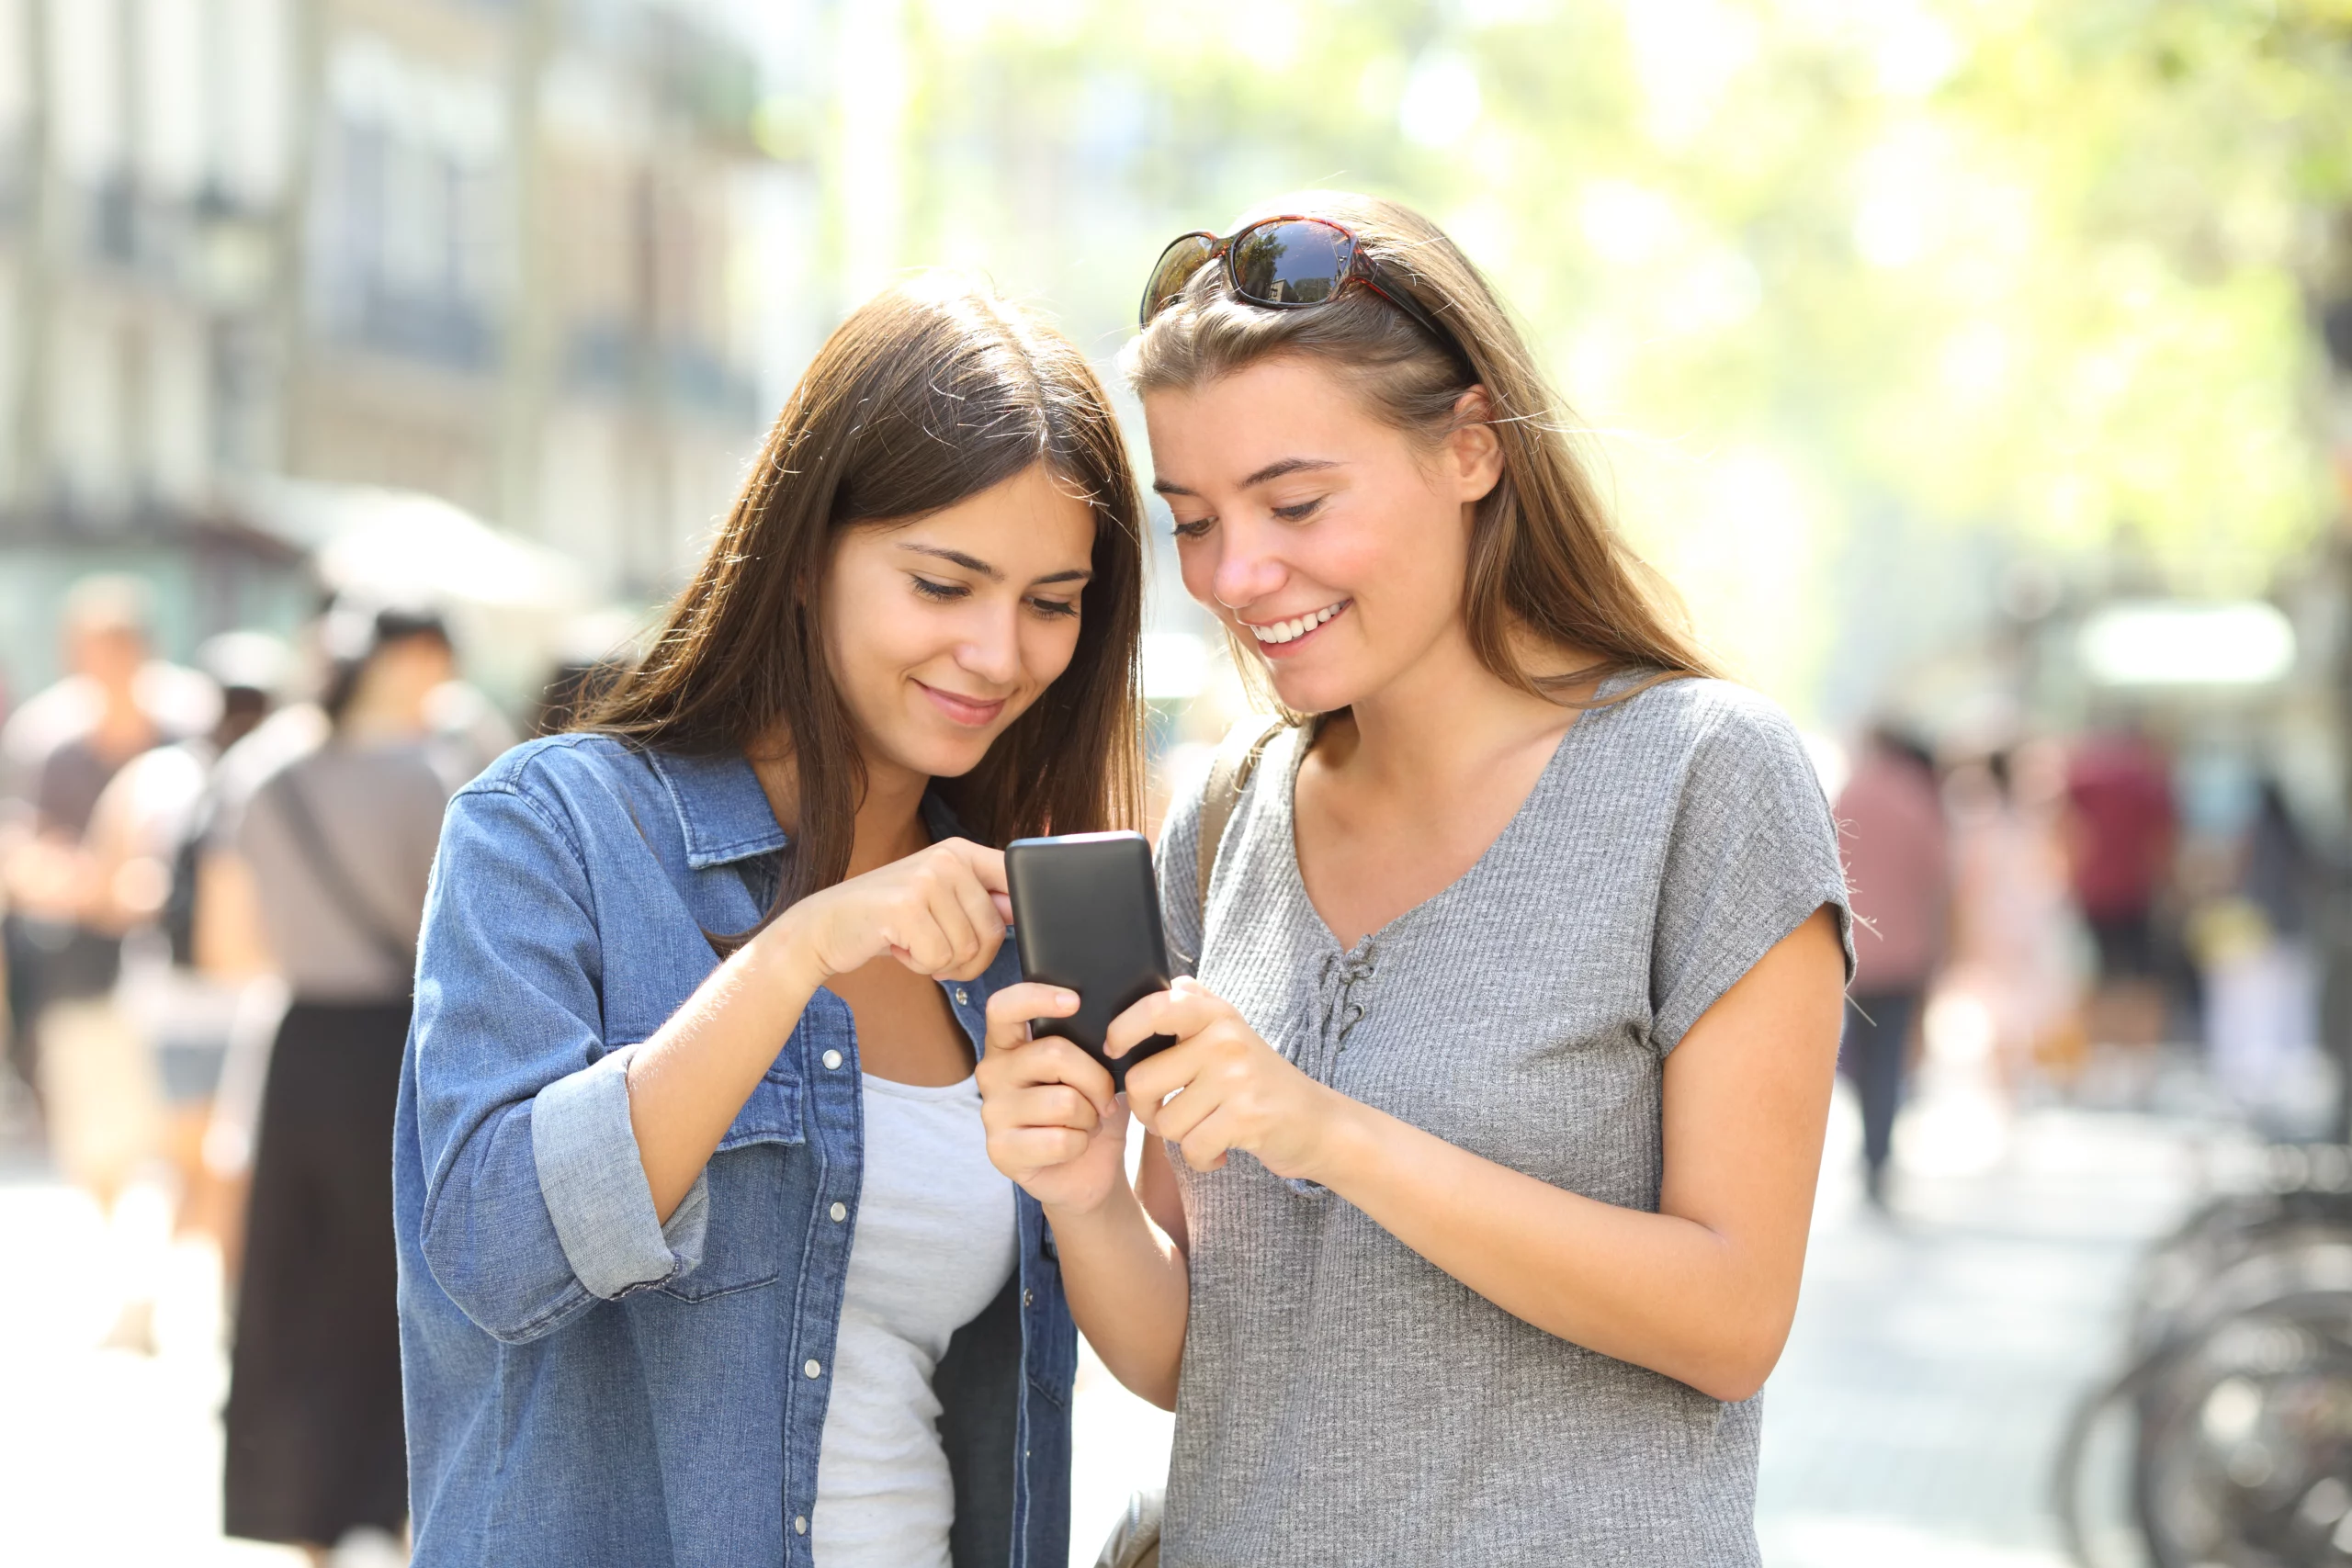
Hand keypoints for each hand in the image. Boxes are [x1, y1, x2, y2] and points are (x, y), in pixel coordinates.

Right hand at [763, 838, 1010, 984]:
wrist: (825, 925)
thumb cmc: (888, 919)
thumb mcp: (938, 898)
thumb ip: (979, 900)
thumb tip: (1024, 911)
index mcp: (961, 851)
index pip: (1015, 880)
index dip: (1021, 913)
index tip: (1001, 928)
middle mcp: (947, 858)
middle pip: (994, 931)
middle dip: (969, 957)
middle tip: (934, 949)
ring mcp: (926, 880)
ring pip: (967, 949)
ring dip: (940, 962)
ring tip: (911, 942)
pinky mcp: (906, 907)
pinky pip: (939, 959)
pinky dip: (919, 966)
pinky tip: (897, 947)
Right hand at [977, 983, 1128, 1214]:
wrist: (1089, 1170)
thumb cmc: (1091, 1110)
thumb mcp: (1097, 1068)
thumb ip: (1093, 1040)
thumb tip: (1116, 1018)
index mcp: (1010, 1044)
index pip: (1004, 1007)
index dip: (1036, 997)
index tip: (1074, 1001)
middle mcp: (992, 1072)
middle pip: (1053, 1054)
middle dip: (1096, 1078)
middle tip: (1105, 1098)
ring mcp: (991, 1112)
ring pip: (1063, 1101)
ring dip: (1090, 1117)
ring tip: (1085, 1124)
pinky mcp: (1000, 1151)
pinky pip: (1059, 1140)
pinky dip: (1081, 1144)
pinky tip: (1073, 1147)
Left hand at [1112, 977, 1355, 1182]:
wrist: (1318, 1122)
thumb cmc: (1263, 1082)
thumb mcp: (1235, 1035)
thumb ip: (1202, 1008)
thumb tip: (1175, 981)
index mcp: (1217, 1015)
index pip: (1157, 1007)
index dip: (1123, 1028)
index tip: (1113, 1049)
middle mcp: (1225, 1039)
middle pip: (1143, 1080)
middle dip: (1146, 1110)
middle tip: (1168, 1114)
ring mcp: (1237, 1077)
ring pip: (1165, 1121)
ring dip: (1180, 1138)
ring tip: (1207, 1129)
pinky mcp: (1246, 1116)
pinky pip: (1192, 1148)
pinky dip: (1201, 1159)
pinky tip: (1219, 1150)